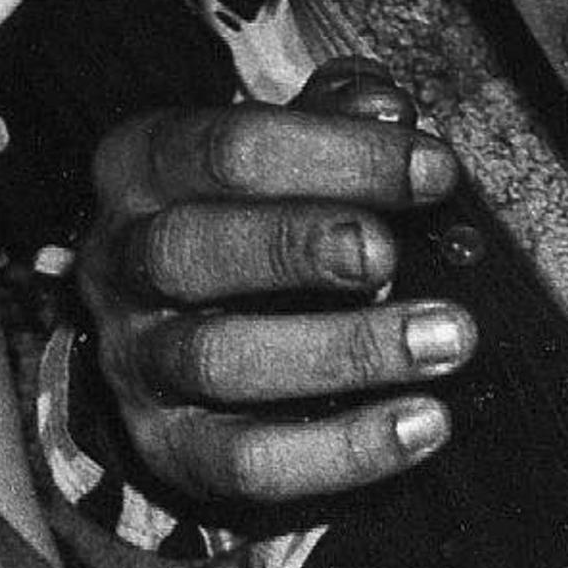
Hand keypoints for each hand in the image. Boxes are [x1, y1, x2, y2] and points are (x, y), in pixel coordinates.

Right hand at [76, 59, 477, 510]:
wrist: (171, 333)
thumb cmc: (244, 219)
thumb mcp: (272, 152)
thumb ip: (330, 119)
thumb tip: (387, 107)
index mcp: (140, 169)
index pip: (218, 147)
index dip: (329, 153)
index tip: (434, 168)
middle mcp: (121, 260)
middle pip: (189, 248)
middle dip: (295, 246)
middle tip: (389, 254)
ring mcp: (139, 359)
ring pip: (218, 359)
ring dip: (343, 349)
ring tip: (446, 338)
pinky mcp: (173, 447)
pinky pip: (248, 460)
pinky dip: (342, 450)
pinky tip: (424, 423)